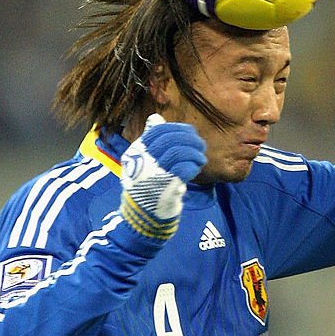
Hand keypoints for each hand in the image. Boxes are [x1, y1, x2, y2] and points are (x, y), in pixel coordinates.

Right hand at [119, 114, 206, 239]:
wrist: (143, 217)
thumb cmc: (147, 186)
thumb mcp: (141, 161)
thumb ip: (149, 140)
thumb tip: (155, 118)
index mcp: (135, 153)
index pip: (158, 131)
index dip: (178, 129)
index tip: (190, 133)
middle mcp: (140, 162)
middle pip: (170, 139)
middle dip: (190, 139)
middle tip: (200, 145)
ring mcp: (152, 175)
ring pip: (178, 152)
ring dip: (194, 153)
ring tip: (200, 159)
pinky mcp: (165, 187)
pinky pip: (184, 168)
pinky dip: (193, 166)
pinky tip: (196, 169)